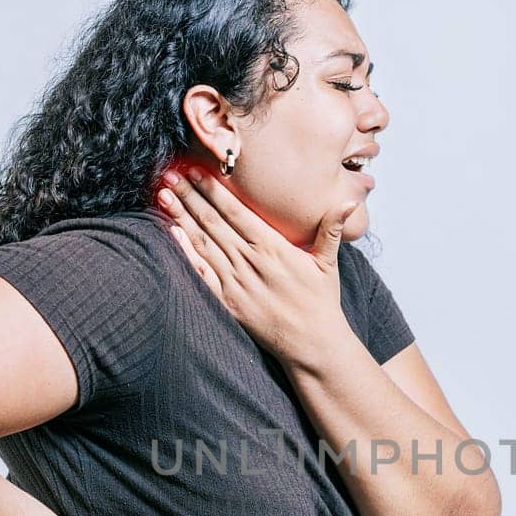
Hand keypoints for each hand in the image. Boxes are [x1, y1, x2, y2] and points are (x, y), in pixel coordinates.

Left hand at [157, 165, 357, 365]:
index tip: (196, 171)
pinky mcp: (227, 302)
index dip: (213, 190)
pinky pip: (200, 274)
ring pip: (202, 243)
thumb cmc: (320, 302)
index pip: (235, 211)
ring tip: (164, 195)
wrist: (312, 344)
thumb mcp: (328, 262)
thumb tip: (351, 201)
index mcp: (272, 247)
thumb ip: (331, 228)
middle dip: (190, 196)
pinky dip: (184, 252)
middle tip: (171, 174)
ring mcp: (236, 283)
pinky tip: (171, 233)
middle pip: (213, 222)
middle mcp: (250, 262)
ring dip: (181, 218)